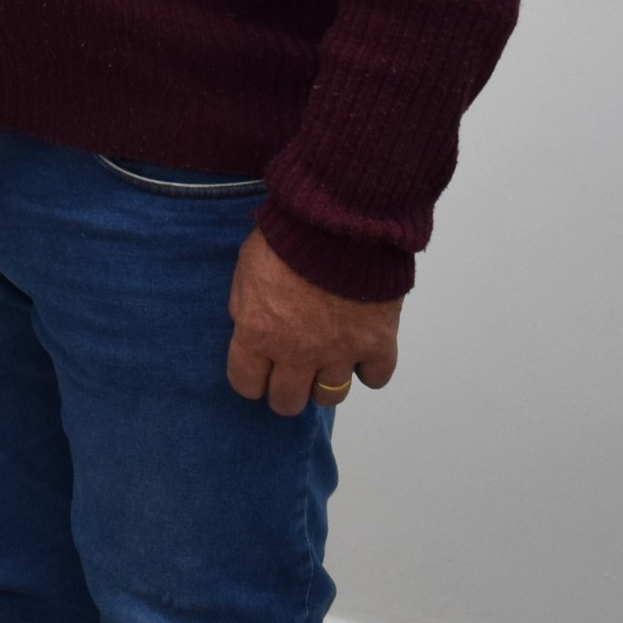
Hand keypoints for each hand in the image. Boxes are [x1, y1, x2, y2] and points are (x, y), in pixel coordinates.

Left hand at [224, 226, 400, 414]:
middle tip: (292, 369)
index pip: (246, 385)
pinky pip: (376, 378)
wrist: (340, 220)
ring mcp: (339, 352)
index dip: (251, 378)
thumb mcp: (245, 269)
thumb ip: (245, 307)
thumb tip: (248, 330)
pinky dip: (370, 368)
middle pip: (287, 402)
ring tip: (327, 360)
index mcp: (258, 334)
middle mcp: (296, 353)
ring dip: (325, 381)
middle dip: (286, 388)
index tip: (258, 369)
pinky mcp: (377, 343)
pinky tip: (363, 352)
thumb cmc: (287, 238)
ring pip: (330, 397)